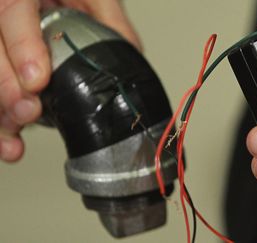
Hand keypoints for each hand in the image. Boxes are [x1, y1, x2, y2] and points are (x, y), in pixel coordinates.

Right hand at [0, 0, 140, 161]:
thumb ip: (107, 16)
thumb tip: (129, 51)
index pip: (12, 10)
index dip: (21, 46)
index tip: (36, 80)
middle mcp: (3, 19)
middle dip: (7, 88)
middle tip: (29, 112)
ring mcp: (1, 44)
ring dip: (1, 113)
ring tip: (14, 141)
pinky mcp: (6, 67)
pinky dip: (2, 123)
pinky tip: (10, 144)